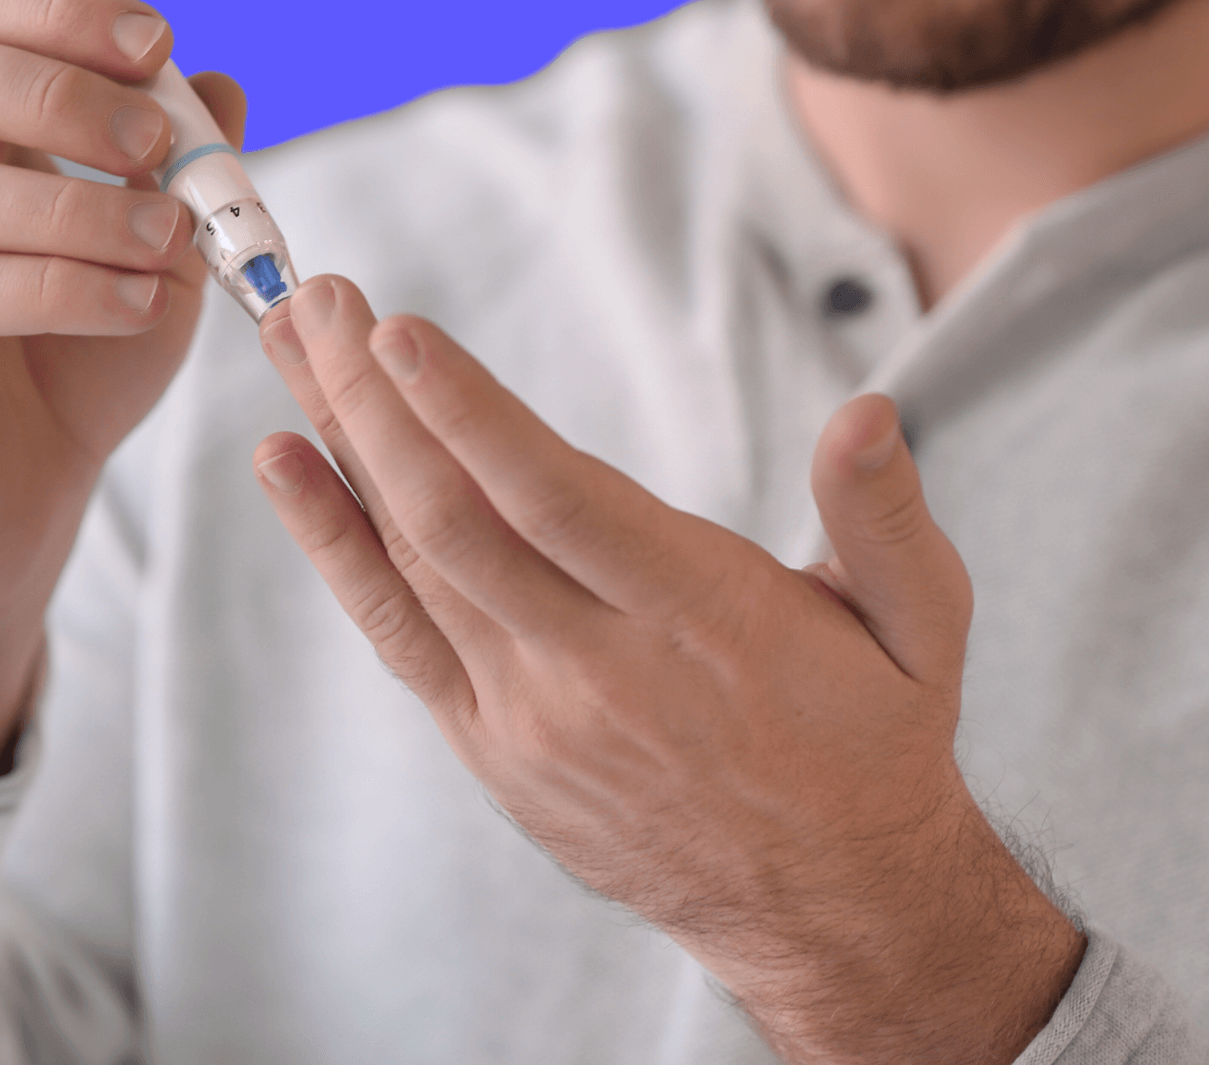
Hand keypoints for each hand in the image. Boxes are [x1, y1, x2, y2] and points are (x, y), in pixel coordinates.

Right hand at [0, 0, 244, 775]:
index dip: (61, 13)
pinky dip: (60, 289)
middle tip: (161, 144)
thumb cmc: (73, 361)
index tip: (159, 42)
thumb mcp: (149, 251)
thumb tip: (221, 86)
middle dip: (63, 98)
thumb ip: (176, 168)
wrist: (11, 503)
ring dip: (78, 209)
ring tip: (171, 243)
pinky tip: (136, 306)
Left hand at [252, 275, 1083, 1064]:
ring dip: (343, 444)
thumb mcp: (922, 629)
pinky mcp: (492, 745)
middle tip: (314, 298)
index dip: (469, 415)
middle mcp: (596, 667)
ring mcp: (530, 713)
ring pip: (412, 562)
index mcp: (699, 619)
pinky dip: (334, 546)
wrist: (826, 910)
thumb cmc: (872, 744)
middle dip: (372, 400)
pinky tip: (286, 467)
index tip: (394, 331)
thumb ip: (887, 519)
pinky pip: (398, 632)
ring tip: (288, 343)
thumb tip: (867, 414)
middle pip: (454, 518)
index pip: (558, 502)